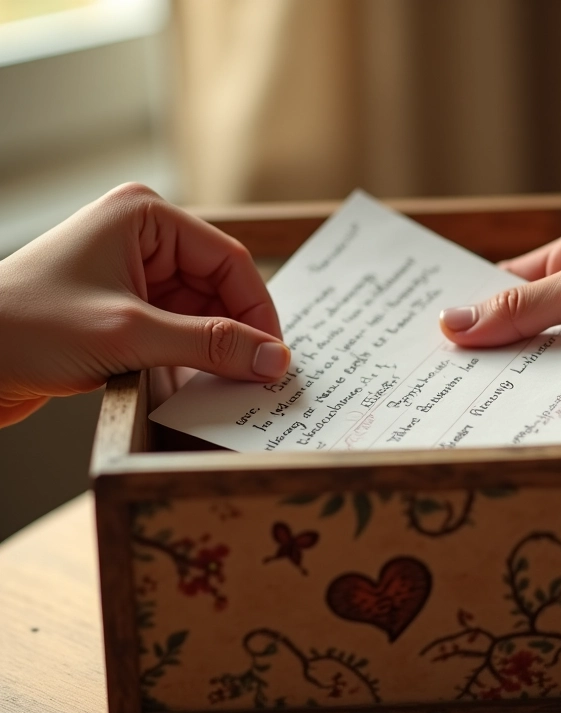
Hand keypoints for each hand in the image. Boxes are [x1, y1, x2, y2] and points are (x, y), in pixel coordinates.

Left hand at [0, 183, 289, 426]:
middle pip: (219, 289)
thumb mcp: (131, 335)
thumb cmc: (25, 327)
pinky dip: (188, 359)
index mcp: (146, 217)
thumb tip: (274, 359)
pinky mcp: (124, 309)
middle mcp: (144, 239)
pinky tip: (192, 386)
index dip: (258, 310)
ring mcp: (134, 275)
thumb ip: (210, 345)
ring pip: (201, 314)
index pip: (229, 261)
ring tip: (224, 387)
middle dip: (236, 333)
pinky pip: (177, 331)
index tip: (274, 357)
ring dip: (212, 350)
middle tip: (256, 378)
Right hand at [440, 225, 560, 416]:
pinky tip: (515, 421)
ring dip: (515, 383)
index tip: (424, 337)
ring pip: (543, 367)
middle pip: (518, 332)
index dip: (466, 309)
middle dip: (485, 353)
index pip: (503, 286)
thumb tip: (452, 324)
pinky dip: (551, 406)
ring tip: (460, 406)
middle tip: (431, 380)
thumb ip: (521, 309)